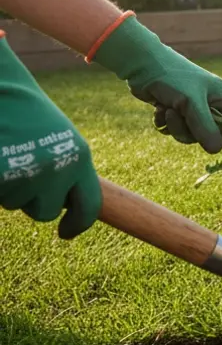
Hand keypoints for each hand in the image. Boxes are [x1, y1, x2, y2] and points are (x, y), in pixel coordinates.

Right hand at [0, 36, 100, 238]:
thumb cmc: (24, 110)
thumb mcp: (58, 137)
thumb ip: (66, 168)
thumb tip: (67, 205)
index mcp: (80, 157)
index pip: (89, 205)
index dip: (78, 224)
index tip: (66, 234)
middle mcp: (58, 169)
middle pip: (46, 212)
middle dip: (32, 198)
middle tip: (20, 166)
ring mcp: (27, 174)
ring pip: (15, 203)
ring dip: (8, 186)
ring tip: (5, 152)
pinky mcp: (0, 177)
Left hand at [89, 15, 221, 153]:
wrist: (141, 63)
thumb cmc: (173, 78)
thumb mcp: (191, 103)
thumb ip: (205, 127)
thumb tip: (217, 150)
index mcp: (221, 97)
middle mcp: (208, 102)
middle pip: (210, 133)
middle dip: (193, 132)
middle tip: (180, 122)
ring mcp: (191, 106)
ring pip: (190, 132)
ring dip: (176, 127)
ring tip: (166, 112)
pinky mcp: (174, 108)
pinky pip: (175, 128)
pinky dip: (165, 123)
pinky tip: (158, 109)